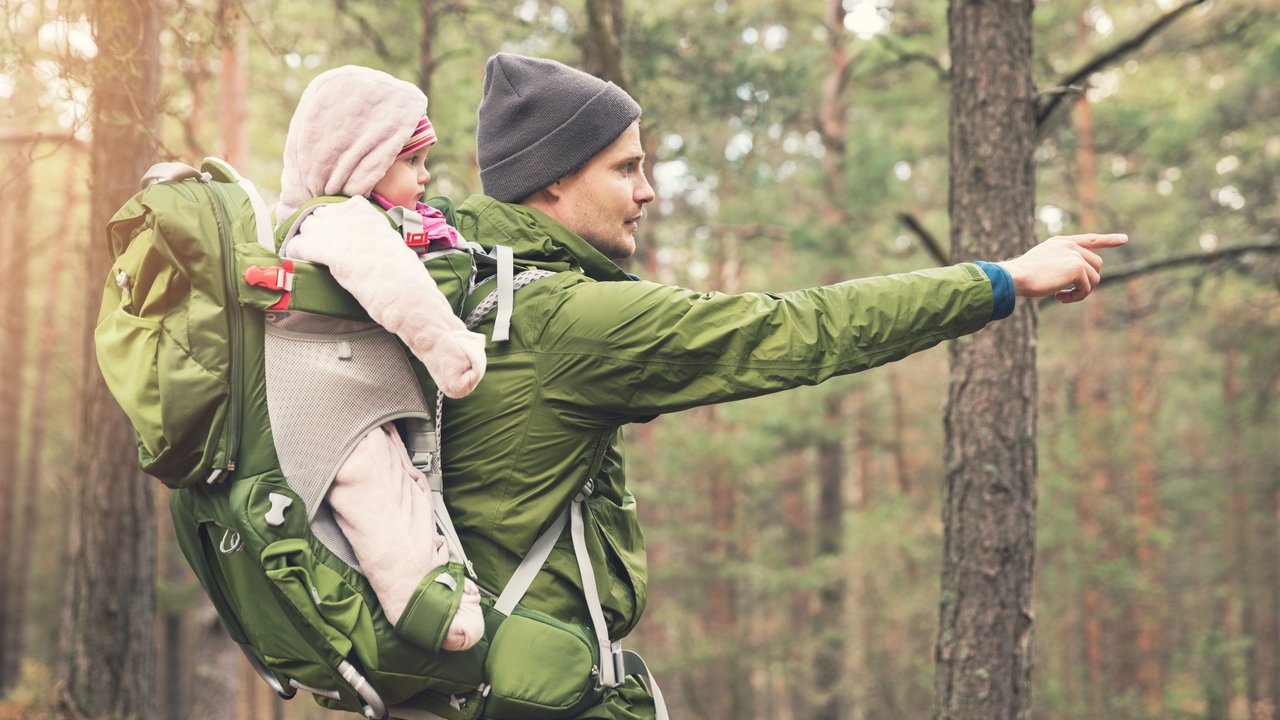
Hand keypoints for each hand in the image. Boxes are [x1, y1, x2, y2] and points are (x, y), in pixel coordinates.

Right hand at [997, 233, 1127, 302]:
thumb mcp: (1041, 265)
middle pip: (1096, 265)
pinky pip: (1087, 288)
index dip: (1109, 239)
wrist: (1016, 276)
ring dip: (1081, 292)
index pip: (1090, 239)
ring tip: (1060, 296)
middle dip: (1087, 281)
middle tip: (1067, 293)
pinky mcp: (1077, 268)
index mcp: (1061, 242)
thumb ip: (1060, 266)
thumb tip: (1078, 280)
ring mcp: (1075, 255)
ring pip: (1094, 278)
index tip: (1124, 239)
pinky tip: (1059, 297)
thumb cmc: (1021, 276)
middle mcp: (1070, 245)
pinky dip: (1076, 297)